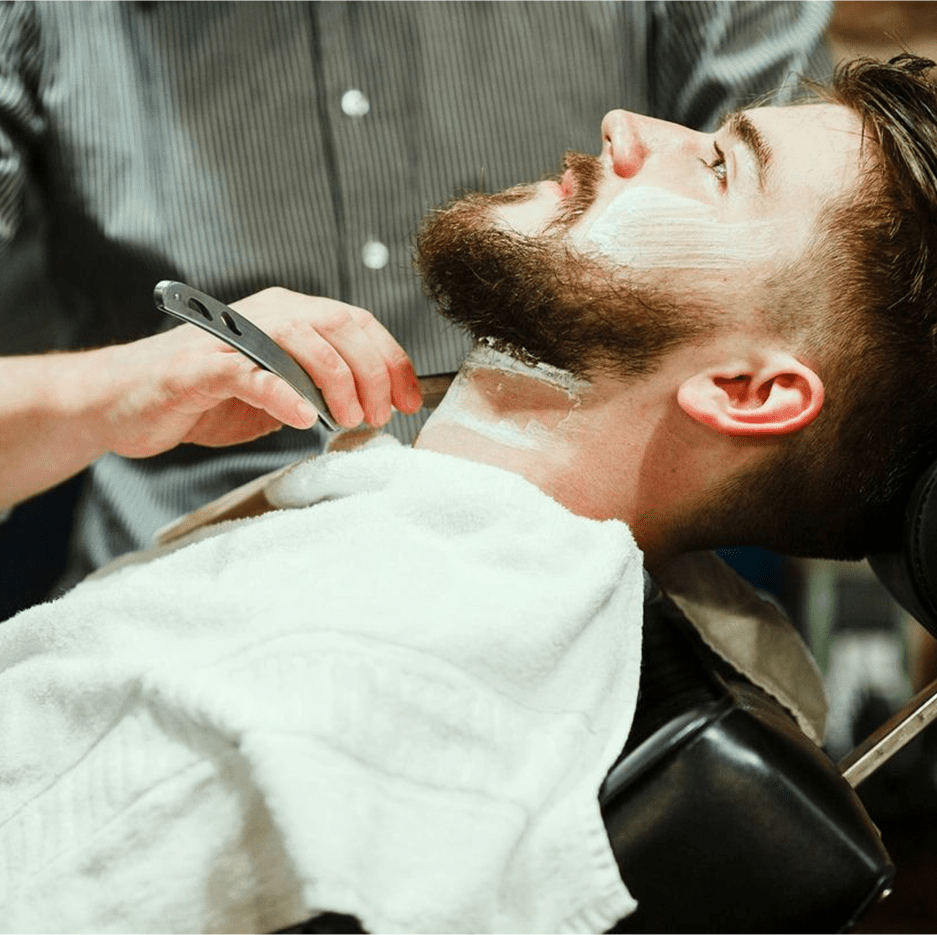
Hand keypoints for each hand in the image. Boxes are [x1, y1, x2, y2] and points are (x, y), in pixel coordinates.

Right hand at [104, 287, 422, 457]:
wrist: (126, 401)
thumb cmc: (207, 398)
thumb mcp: (279, 392)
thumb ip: (319, 389)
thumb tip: (373, 407)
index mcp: (289, 314)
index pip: (357, 323)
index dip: (392, 360)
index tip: (410, 400)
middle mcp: (265, 314)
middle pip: (340, 326)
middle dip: (373, 373)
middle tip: (380, 417)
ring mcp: (232, 337)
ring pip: (303, 341)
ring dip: (337, 383)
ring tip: (347, 420)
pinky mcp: (200, 366)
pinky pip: (250, 373)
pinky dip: (283, 393)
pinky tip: (304, 417)